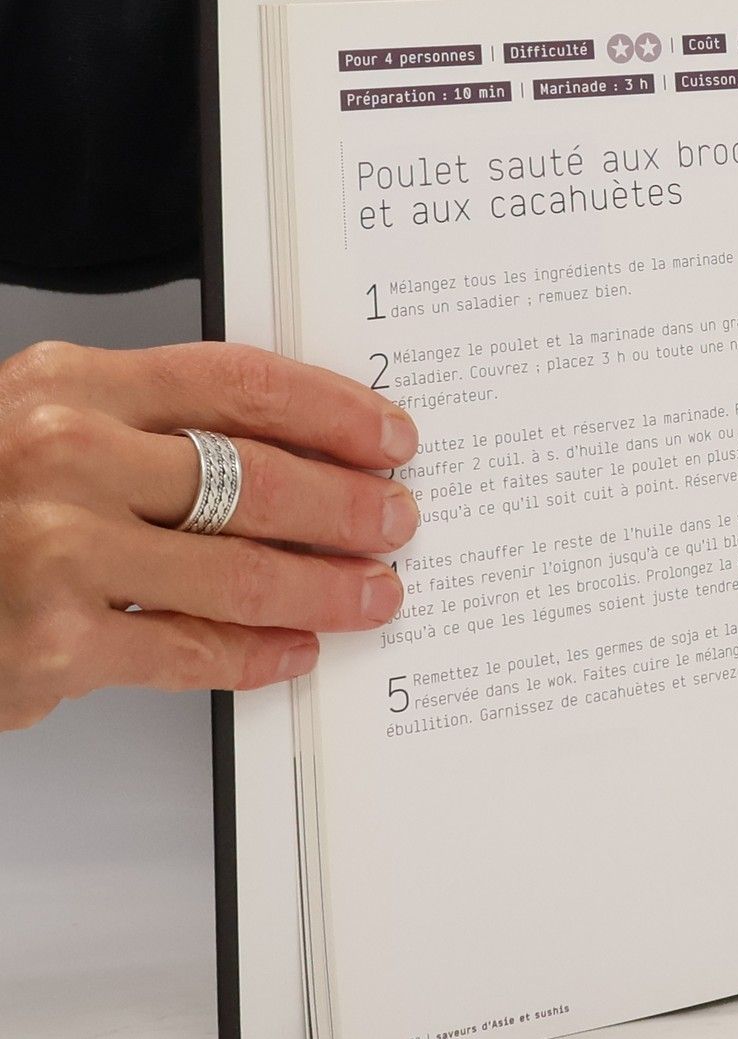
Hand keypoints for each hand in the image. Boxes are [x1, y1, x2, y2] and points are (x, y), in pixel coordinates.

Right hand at [0, 340, 419, 731]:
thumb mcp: (38, 425)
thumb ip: (145, 427)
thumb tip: (290, 452)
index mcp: (69, 386)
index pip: (239, 384)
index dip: (334, 412)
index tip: (390, 438)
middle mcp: (63, 456)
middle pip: (260, 480)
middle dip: (351, 508)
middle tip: (398, 521)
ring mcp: (57, 551)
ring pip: (245, 572)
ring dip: (330, 588)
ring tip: (373, 592)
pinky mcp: (55, 644)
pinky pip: (193, 651)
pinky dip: (259, 654)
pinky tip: (294, 649)